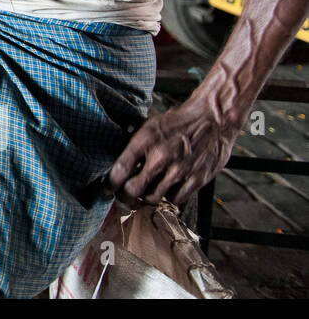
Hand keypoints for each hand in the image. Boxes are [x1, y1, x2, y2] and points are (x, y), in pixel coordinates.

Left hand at [107, 97, 239, 207]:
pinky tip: (166, 188)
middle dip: (124, 196)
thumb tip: (118, 165)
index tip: (106, 189)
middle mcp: (161, 157)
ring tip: (144, 192)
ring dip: (145, 197)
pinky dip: (168, 197)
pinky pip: (175, 199)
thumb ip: (134, 146)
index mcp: (145, 140)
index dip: (109, 184)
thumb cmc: (178, 121)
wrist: (212, 119)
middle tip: (123, 197)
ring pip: (153, 198)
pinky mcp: (196, 179)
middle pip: (133, 190)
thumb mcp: (149, 126)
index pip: (120, 170)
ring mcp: (179, 170)